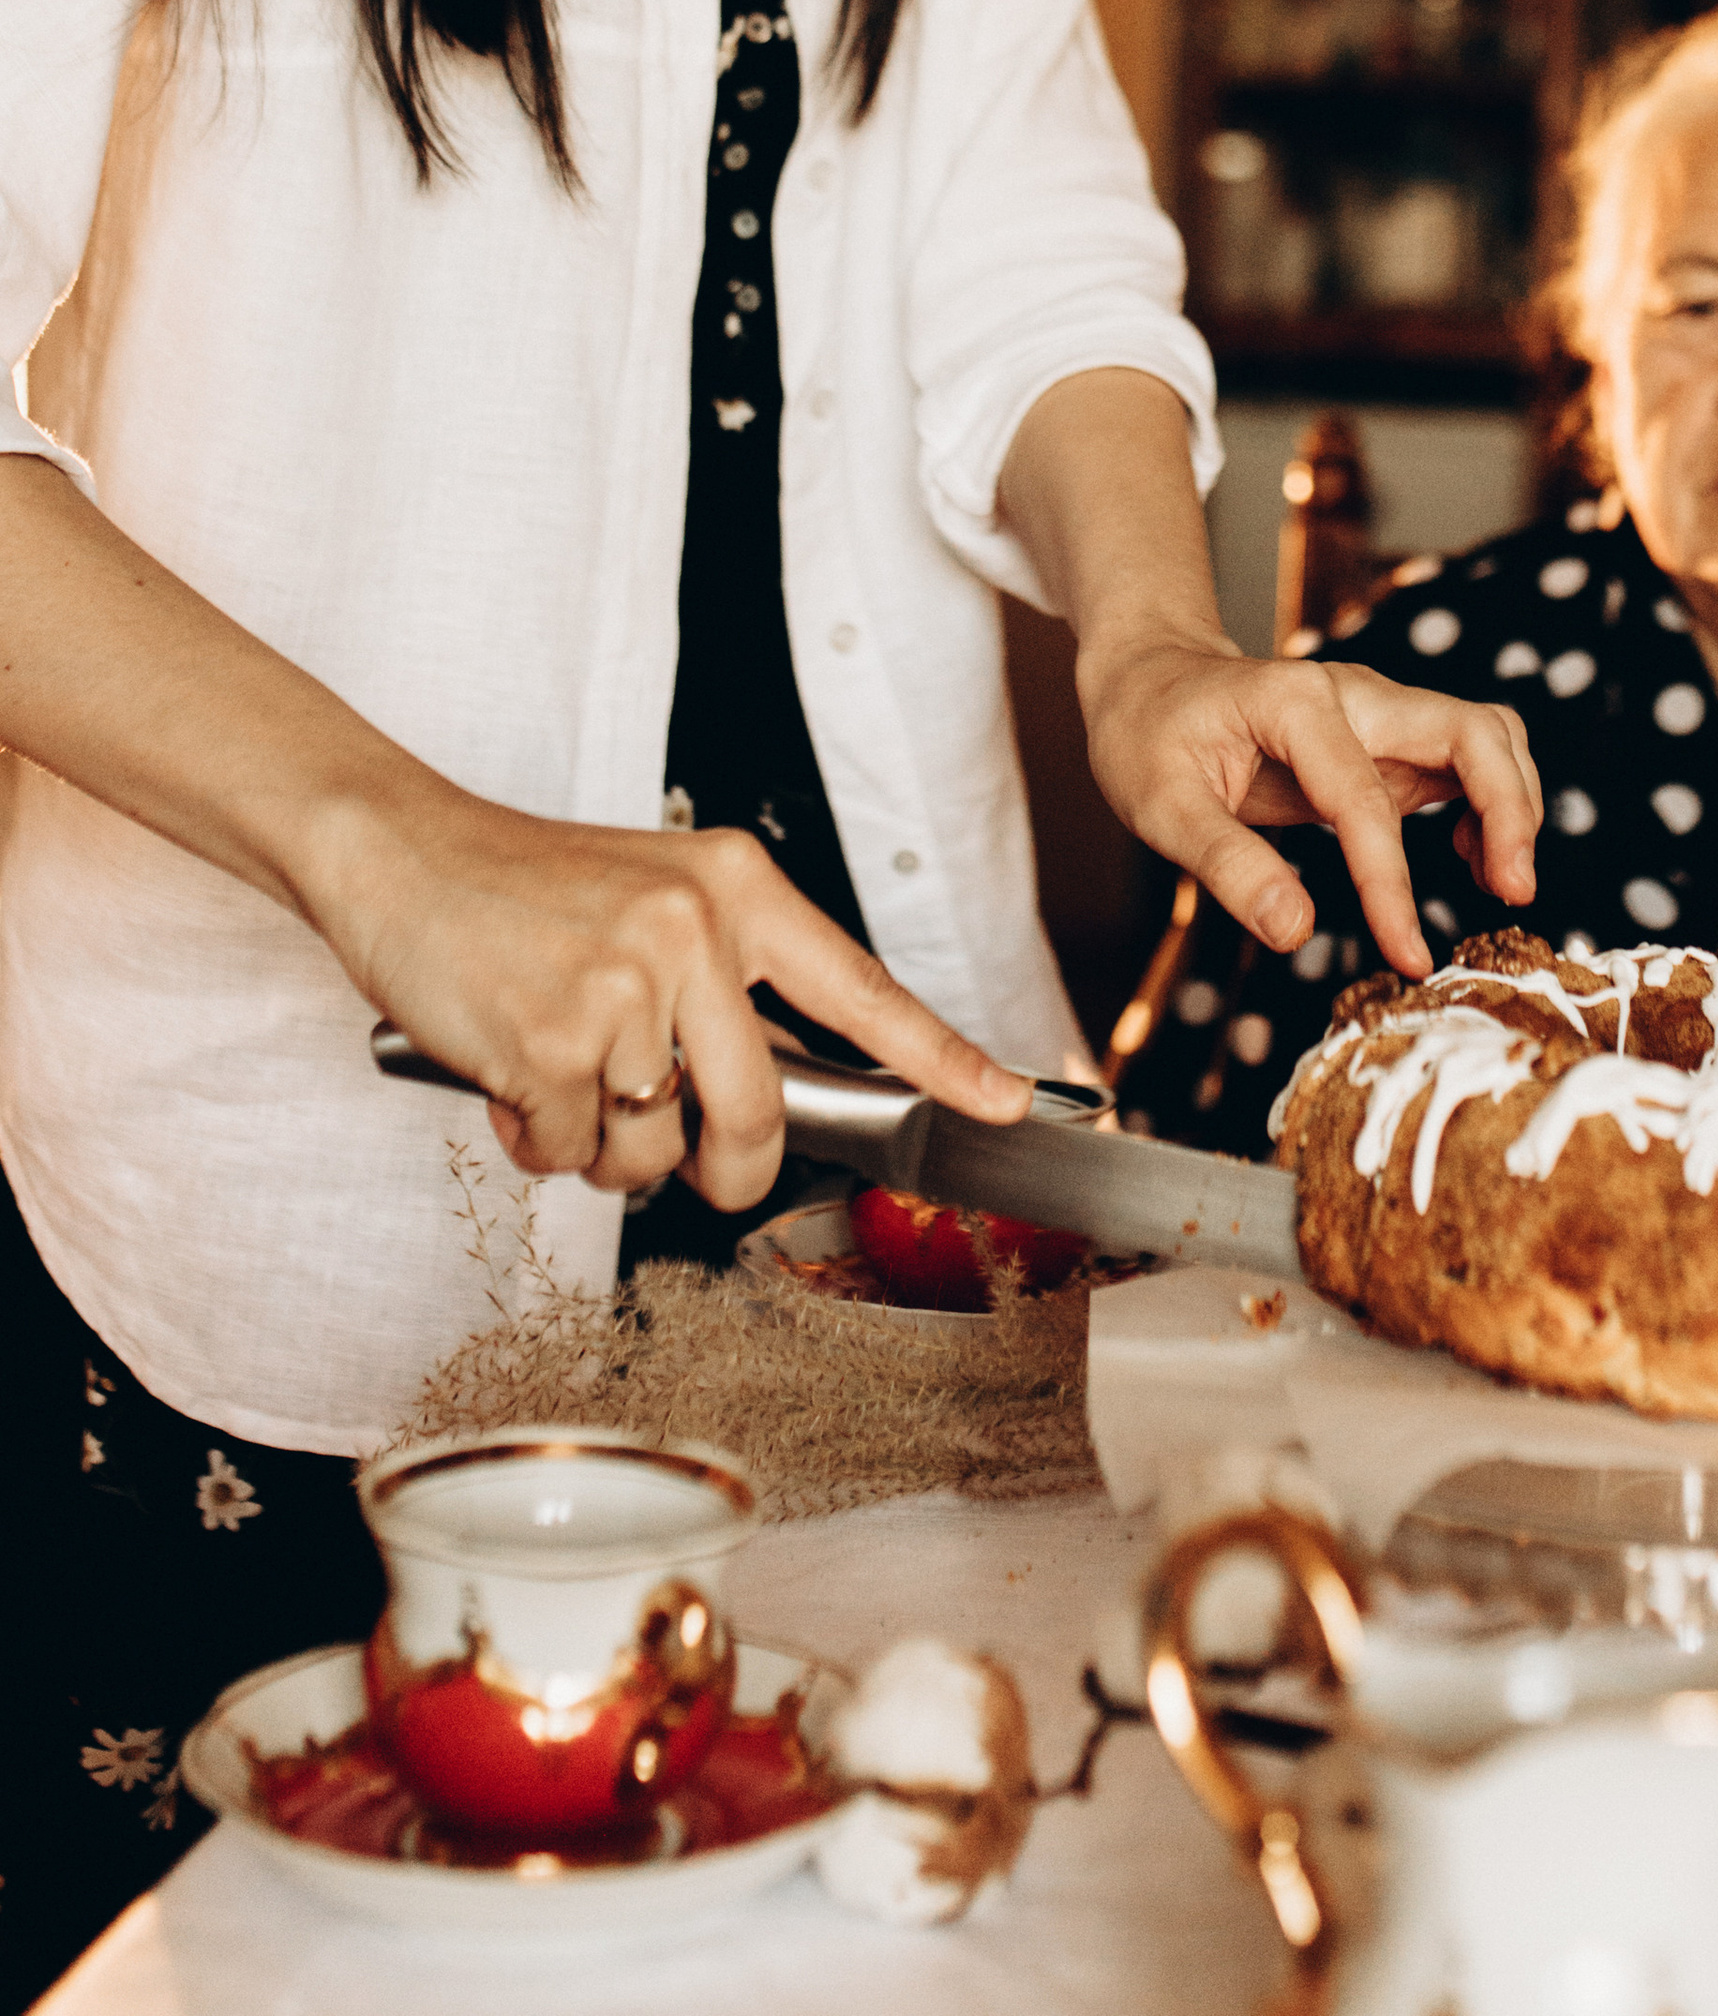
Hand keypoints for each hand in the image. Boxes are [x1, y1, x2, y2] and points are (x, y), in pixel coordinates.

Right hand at [316, 789, 1029, 1207]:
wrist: (400, 854)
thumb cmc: (522, 890)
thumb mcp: (653, 902)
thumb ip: (722, 986)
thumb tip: (768, 1102)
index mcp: (737, 888)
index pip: (863, 989)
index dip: (945, 1059)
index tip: (1011, 1107)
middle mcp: (695, 930)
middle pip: (759, 1113)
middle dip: (726, 1169)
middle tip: (683, 1160)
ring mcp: (626, 984)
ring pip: (652, 1147)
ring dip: (601, 1146)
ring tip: (558, 1069)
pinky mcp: (554, 1040)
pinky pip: (571, 1152)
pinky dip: (536, 1137)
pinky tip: (508, 1072)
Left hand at [1079, 629, 1541, 977]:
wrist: (1151, 677)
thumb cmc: (1147, 735)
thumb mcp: (1160, 806)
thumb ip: (1229, 866)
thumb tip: (1296, 931)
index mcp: (1296, 703)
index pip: (1365, 799)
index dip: (1391, 882)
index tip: (1408, 955)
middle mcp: (1355, 694)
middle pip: (1473, 729)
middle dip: (1510, 809)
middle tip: (1514, 893)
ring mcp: (1380, 711)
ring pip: (1485, 735)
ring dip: (1513, 803)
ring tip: (1501, 884)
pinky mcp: (1389, 738)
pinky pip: (1466, 757)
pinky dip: (1490, 803)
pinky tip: (1468, 857)